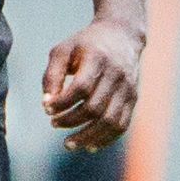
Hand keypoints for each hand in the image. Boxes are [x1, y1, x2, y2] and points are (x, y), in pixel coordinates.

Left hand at [42, 17, 142, 153]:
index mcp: (98, 58)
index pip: (81, 88)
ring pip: (110, 121)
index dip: (62, 102)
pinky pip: (121, 125)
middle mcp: (116, 74)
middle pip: (94, 107)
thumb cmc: (86, 44)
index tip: (47, 109)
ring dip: (87, 136)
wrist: (122, 34)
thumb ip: (52, 75)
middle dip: (70, 121)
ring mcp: (127, 88)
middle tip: (54, 123)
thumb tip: (47, 104)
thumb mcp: (63, 50)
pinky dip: (105, 139)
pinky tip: (89, 146)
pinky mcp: (133, 98)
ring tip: (68, 144)